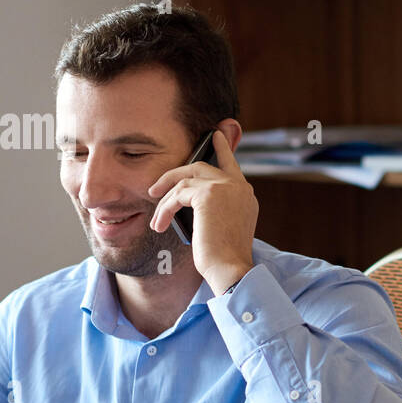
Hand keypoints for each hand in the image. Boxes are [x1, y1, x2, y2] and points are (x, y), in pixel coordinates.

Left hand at [148, 129, 257, 293]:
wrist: (230, 268)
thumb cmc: (225, 256)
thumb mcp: (224, 226)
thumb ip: (216, 206)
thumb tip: (188, 198)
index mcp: (245, 194)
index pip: (231, 164)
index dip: (223, 148)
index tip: (216, 134)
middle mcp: (239, 186)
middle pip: (200, 167)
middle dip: (174, 175)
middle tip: (156, 188)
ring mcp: (225, 187)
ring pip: (184, 180)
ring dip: (165, 200)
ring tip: (157, 219)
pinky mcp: (209, 194)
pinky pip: (177, 195)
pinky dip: (165, 209)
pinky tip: (160, 224)